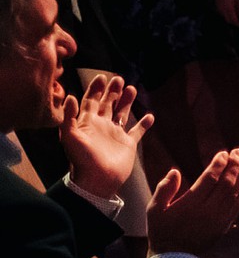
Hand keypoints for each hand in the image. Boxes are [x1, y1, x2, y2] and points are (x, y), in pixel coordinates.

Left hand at [58, 74, 152, 198]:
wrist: (97, 180)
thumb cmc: (81, 160)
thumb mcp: (69, 137)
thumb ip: (69, 116)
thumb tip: (70, 96)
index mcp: (88, 122)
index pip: (91, 100)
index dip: (96, 89)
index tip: (102, 77)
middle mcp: (102, 125)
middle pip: (108, 103)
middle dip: (113, 91)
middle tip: (119, 79)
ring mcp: (116, 134)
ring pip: (122, 113)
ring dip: (127, 101)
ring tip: (132, 89)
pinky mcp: (128, 144)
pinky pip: (137, 131)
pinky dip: (144, 124)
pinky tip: (150, 116)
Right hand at [146, 148, 238, 257]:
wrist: (174, 257)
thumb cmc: (161, 230)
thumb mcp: (154, 210)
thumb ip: (164, 189)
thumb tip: (174, 171)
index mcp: (190, 204)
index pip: (209, 179)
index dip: (218, 165)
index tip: (224, 153)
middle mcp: (208, 211)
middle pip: (226, 184)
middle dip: (234, 165)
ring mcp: (219, 219)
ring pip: (234, 193)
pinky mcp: (224, 226)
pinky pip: (238, 206)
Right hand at [213, 0, 238, 26]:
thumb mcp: (237, 0)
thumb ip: (238, 9)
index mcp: (229, 8)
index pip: (233, 20)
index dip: (237, 24)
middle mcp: (223, 10)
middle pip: (228, 21)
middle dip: (233, 24)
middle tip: (238, 26)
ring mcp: (219, 9)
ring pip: (225, 18)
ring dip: (230, 21)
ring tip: (234, 22)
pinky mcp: (217, 8)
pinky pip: (222, 15)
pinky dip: (226, 16)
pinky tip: (230, 16)